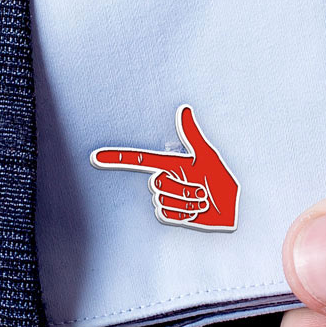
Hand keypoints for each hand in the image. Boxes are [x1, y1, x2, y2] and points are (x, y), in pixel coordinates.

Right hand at [91, 104, 239, 230]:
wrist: (230, 207)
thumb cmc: (221, 180)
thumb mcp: (207, 156)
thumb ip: (192, 135)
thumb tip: (185, 110)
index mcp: (169, 164)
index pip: (138, 160)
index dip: (116, 158)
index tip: (95, 156)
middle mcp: (165, 181)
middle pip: (156, 184)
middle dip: (182, 187)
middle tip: (199, 186)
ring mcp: (167, 200)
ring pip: (163, 200)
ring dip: (188, 201)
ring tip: (201, 198)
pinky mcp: (171, 217)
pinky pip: (167, 215)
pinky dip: (185, 214)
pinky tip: (197, 211)